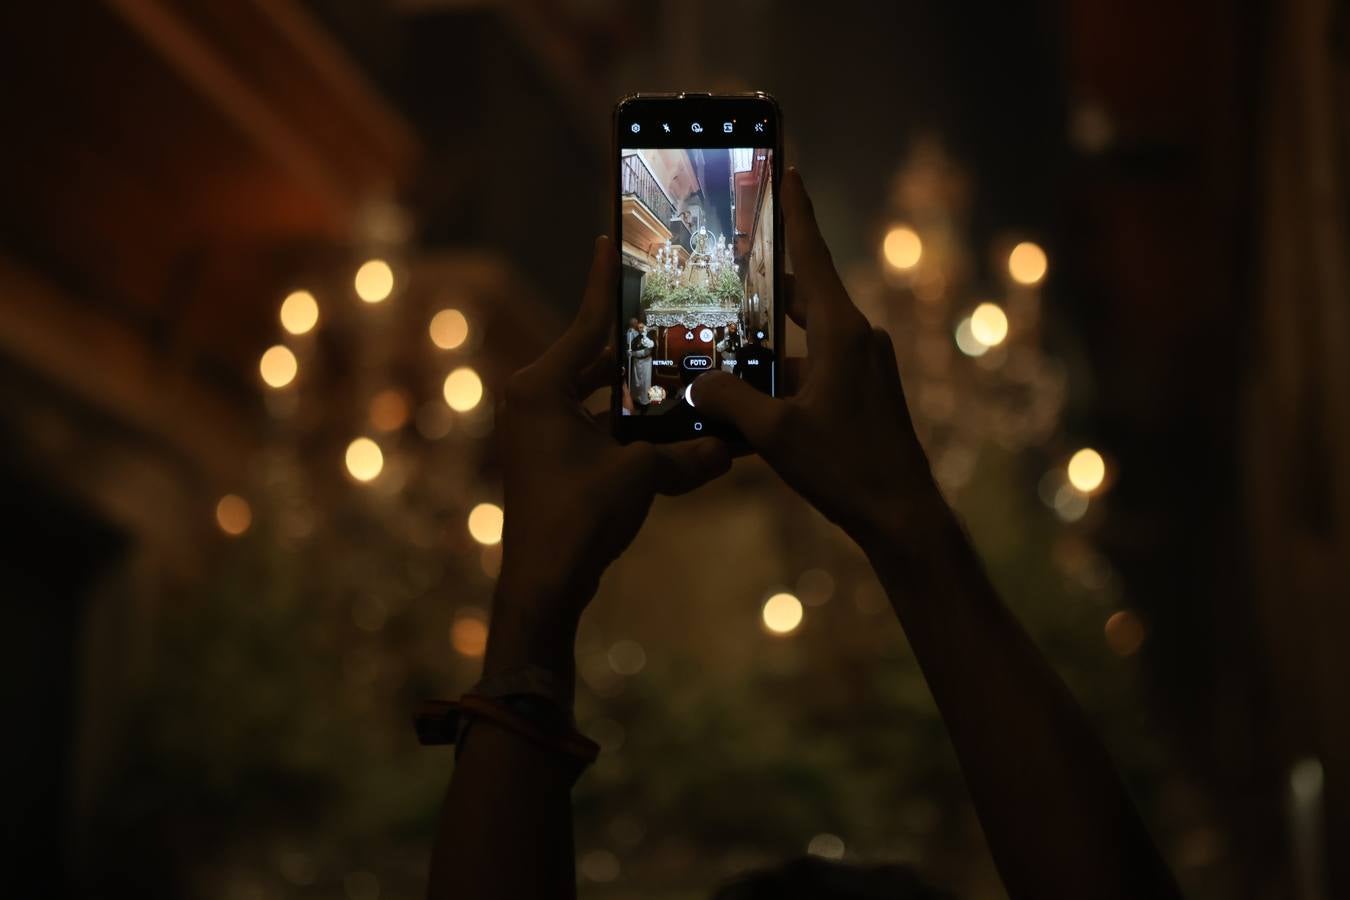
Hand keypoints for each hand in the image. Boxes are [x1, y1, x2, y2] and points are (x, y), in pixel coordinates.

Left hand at [485, 237, 730, 680]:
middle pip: (595, 359)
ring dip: (638, 387)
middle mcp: (535, 401)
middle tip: (675, 311)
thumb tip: (730, 449)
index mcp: (541, 389)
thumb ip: (685, 456)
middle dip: (637, 343)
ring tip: (685, 362)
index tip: (609, 242)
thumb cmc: (576, 520)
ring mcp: (542, 431)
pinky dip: (630, 422)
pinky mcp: (554, 458)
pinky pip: (597, 424)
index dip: (603, 286)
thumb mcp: (637, 477)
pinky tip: (673, 419)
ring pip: (598, 394)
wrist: (543, 585)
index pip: (583, 325)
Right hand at [693, 169, 947, 552]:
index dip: (798, 215)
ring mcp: (864, 367)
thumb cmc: (846, 467)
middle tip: (728, 271)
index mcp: (843, 332)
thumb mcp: (776, 433)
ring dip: (769, 343)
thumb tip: (698, 386)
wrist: (902, 514)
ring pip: (806, 340)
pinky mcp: (864, 394)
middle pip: (804, 297)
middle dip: (765, 288)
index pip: (814, 258)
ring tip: (724, 344)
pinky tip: (749, 402)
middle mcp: (858, 339)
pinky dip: (784, 377)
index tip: (791, 172)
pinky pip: (816, 371)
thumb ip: (731, 402)